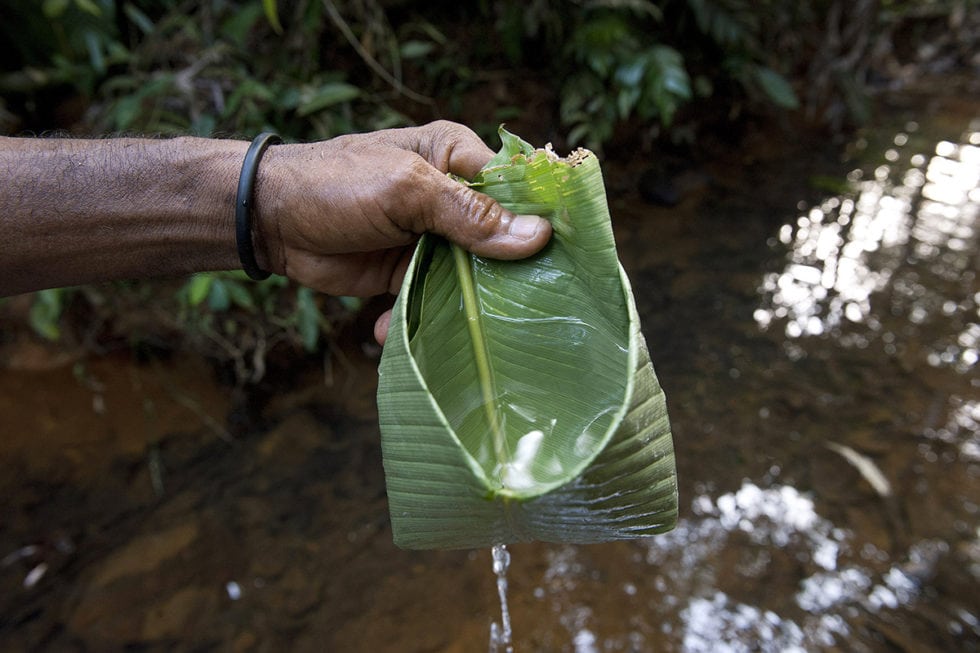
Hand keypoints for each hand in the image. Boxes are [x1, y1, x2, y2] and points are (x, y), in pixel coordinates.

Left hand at [253, 121, 551, 343]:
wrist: (269, 220)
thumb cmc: (336, 184)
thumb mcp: (405, 192)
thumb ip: (468, 215)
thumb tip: (537, 237)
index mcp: (456, 158)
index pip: (517, 188)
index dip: (539, 223)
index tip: (564, 263)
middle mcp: (451, 196)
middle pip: (499, 241)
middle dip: (504, 276)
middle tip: (520, 313)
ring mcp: (431, 238)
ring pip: (470, 277)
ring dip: (462, 306)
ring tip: (465, 334)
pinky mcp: (408, 272)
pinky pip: (431, 299)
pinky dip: (417, 319)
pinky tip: (388, 330)